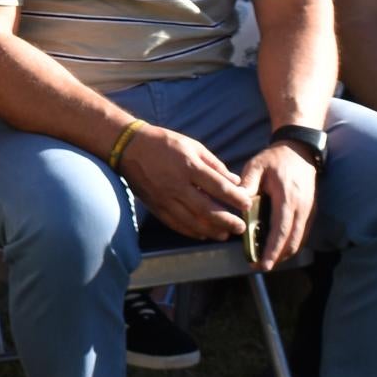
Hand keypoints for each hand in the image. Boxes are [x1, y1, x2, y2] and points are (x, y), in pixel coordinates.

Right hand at [113, 124, 254, 242]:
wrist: (129, 147)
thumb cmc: (164, 143)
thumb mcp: (193, 146)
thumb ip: (215, 164)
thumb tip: (235, 181)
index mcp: (189, 166)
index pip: (218, 187)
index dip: (236, 198)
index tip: (247, 205)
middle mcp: (177, 185)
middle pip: (207, 209)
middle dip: (227, 221)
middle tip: (240, 227)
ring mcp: (165, 198)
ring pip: (192, 221)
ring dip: (211, 230)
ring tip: (225, 234)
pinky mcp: (156, 206)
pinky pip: (176, 224)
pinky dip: (191, 232)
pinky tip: (203, 234)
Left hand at [239, 145, 318, 270]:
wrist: (299, 150)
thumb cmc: (275, 159)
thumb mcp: (257, 166)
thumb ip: (247, 184)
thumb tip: (237, 202)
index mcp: (287, 198)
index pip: (281, 229)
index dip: (273, 249)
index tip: (263, 264)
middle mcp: (302, 208)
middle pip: (292, 240)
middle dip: (277, 257)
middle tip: (259, 267)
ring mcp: (308, 210)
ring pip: (299, 240)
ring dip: (284, 253)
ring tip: (265, 260)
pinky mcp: (310, 211)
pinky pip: (302, 233)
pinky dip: (290, 244)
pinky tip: (277, 248)